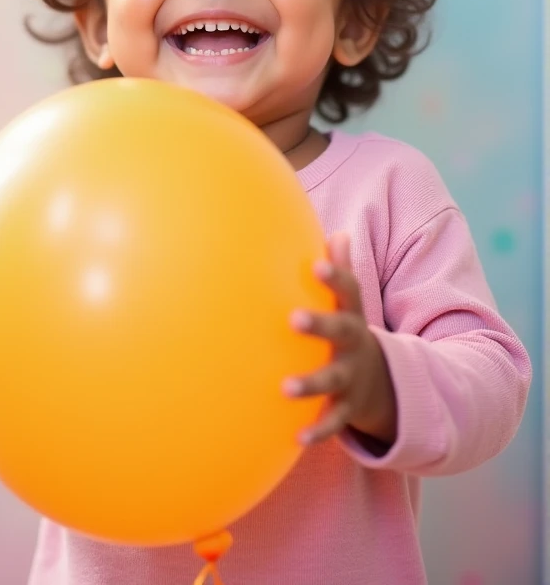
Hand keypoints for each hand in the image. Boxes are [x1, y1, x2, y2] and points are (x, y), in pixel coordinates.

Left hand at [283, 232, 396, 446]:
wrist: (383, 381)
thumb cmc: (350, 330)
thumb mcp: (352, 302)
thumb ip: (341, 268)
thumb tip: (338, 231)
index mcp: (352, 315)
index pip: (348, 290)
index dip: (335, 275)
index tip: (316, 264)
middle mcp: (354, 344)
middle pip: (341, 331)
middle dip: (320, 325)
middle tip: (293, 318)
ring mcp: (352, 377)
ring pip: (333, 380)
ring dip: (311, 384)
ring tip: (285, 388)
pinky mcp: (347, 408)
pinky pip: (334, 421)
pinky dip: (319, 431)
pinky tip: (297, 437)